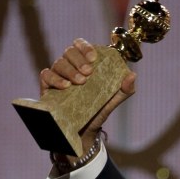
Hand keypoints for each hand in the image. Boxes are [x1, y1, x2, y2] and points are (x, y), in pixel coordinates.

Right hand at [39, 37, 135, 155]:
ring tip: (80, 82)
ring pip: (59, 62)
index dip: (85, 47)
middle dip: (78, 59)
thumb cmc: (97, 112)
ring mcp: (57, 75)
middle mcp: (69, 66)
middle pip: (69, 51)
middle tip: (88, 73)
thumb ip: (124, 89)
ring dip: (70, 70)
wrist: (84, 133)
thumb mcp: (112, 101)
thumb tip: (133, 75)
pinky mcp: (47, 87)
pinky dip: (55, 78)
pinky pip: (46, 75)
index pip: (80, 45)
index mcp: (83, 64)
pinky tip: (65, 87)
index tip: (93, 58)